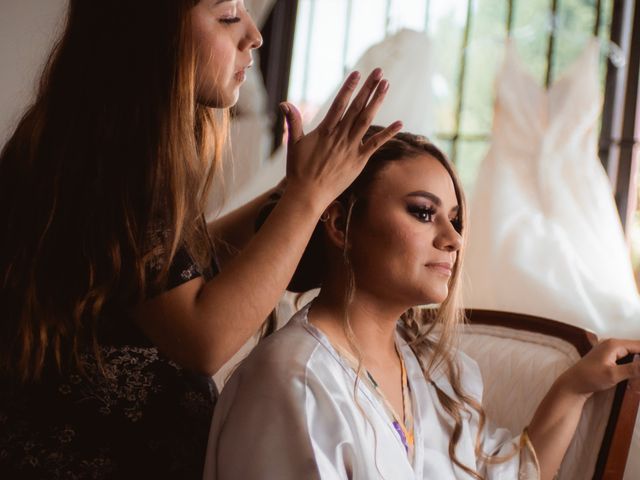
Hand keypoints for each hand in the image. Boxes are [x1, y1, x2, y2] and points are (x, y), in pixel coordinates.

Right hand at [280, 69, 401, 209]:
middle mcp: (340, 137)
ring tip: (386, 86)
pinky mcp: (359, 161)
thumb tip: (284, 103)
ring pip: (367, 120)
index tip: (357, 73)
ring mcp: (350, 148)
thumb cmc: (299, 170)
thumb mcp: (294, 144)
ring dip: (377, 102)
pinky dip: (388, 133)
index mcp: (325, 130)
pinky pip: (375, 144)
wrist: (308, 194)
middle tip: (378, 72)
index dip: (349, 88)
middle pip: (356, 107)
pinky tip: (399, 123)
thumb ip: (293, 122)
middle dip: (368, 88)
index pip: (339, 104)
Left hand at [557, 339, 639, 398]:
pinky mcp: (610, 358)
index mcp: (614, 344)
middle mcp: (613, 344)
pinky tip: (634, 375)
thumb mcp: (613, 374)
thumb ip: (634, 369)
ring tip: (636, 377)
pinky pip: (627, 359)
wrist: (573, 384)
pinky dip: (633, 366)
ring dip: (637, 365)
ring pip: (633, 354)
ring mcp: (610, 350)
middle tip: (638, 376)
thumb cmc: (589, 378)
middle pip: (638, 349)